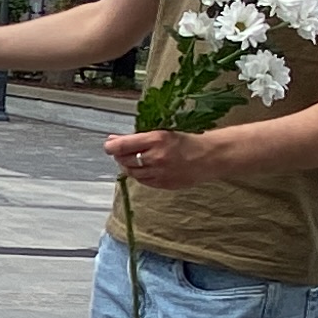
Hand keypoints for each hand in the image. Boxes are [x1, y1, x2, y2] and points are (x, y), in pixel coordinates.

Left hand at [106, 129, 224, 189]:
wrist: (209, 157)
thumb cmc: (187, 141)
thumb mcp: (163, 133)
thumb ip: (139, 138)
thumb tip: (114, 140)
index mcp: (156, 139)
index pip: (123, 145)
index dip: (111, 146)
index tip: (108, 145)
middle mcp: (156, 157)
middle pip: (125, 160)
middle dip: (120, 155)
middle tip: (122, 151)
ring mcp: (159, 173)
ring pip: (132, 172)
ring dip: (129, 166)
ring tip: (133, 159)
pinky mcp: (163, 184)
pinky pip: (143, 181)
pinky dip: (140, 175)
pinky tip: (144, 169)